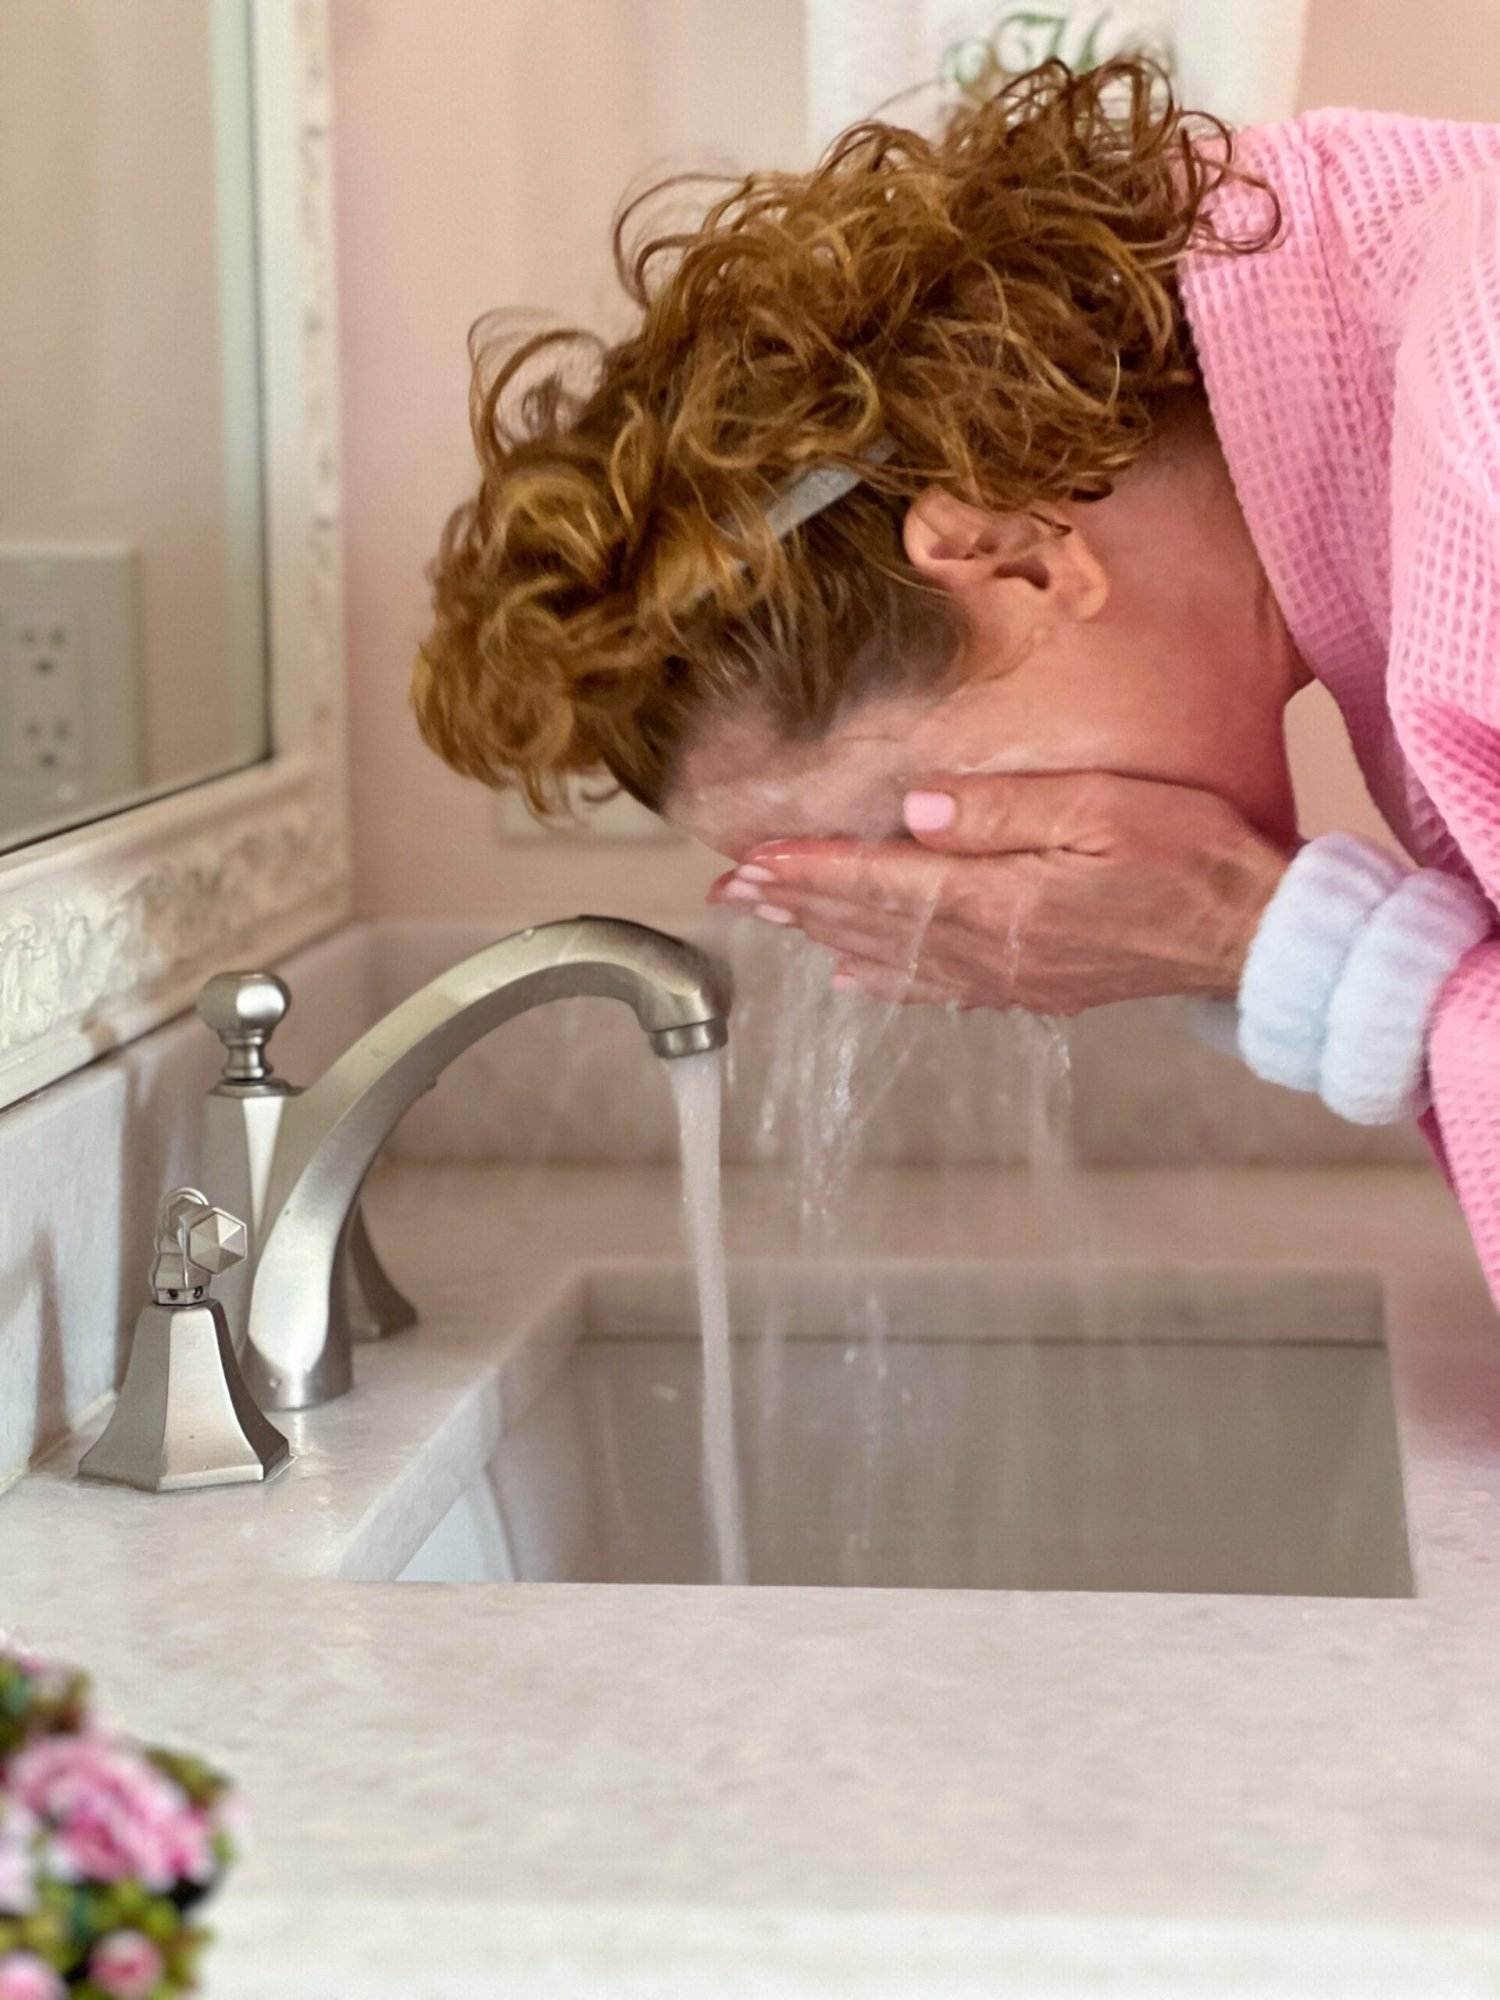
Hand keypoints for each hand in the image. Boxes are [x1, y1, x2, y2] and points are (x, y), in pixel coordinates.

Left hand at [709, 772, 1289, 1013]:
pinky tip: (856, 977)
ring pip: (894, 958)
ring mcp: (1012, 976)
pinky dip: (887, 980)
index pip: (880, 883)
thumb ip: (1004, 811)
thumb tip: (913, 813)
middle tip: (731, 890)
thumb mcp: (1104, 808)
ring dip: (826, 936)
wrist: (1258, 937)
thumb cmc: (1194, 860)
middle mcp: (993, 950)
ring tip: (771, 920)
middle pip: (872, 924)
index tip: (749, 862)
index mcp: (1002, 901)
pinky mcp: (1036, 986)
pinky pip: (940, 987)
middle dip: (796, 903)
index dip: (809, 872)